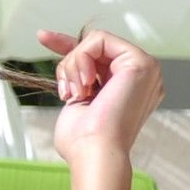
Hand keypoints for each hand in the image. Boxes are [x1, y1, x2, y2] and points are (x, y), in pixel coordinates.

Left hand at [42, 27, 161, 160]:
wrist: (94, 152)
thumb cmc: (82, 140)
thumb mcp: (76, 100)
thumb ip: (78, 77)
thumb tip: (64, 54)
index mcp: (131, 89)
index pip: (99, 57)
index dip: (69, 46)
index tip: (42, 37)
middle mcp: (143, 78)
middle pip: (95, 47)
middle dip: (68, 62)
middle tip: (66, 91)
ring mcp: (147, 69)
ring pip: (95, 41)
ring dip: (72, 65)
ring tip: (76, 93)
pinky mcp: (142, 63)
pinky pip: (99, 40)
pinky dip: (81, 59)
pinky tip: (86, 84)